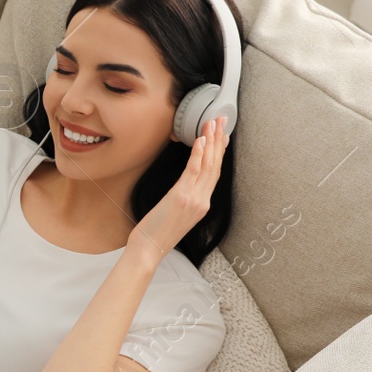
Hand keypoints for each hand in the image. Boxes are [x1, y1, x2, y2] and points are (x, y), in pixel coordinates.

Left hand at [126, 114, 229, 264]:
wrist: (148, 250)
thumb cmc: (156, 234)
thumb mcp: (174, 215)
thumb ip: (183, 199)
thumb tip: (182, 187)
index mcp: (202, 205)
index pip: (214, 173)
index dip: (219, 153)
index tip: (222, 136)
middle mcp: (202, 201)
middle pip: (214, 166)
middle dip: (219, 141)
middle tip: (221, 120)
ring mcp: (194, 199)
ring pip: (207, 166)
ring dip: (211, 142)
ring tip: (212, 123)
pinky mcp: (181, 197)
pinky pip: (193, 172)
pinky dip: (198, 155)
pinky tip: (200, 140)